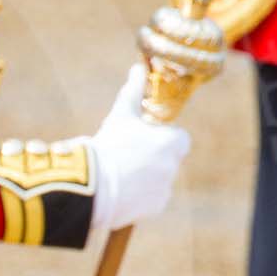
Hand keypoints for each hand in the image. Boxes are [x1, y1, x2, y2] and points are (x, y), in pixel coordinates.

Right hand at [87, 65, 192, 232]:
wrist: (97, 185)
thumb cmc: (110, 145)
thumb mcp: (122, 114)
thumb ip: (133, 90)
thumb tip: (138, 68)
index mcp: (173, 142)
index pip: (179, 139)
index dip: (163, 138)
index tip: (145, 139)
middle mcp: (174, 166)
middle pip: (167, 160)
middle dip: (152, 158)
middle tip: (127, 156)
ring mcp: (166, 188)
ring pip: (159, 180)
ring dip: (145, 177)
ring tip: (120, 174)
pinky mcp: (155, 207)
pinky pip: (150, 199)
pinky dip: (139, 197)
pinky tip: (121, 191)